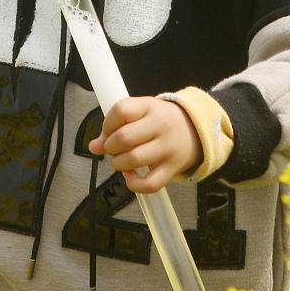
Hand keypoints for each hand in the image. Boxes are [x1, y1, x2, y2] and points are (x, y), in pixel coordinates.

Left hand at [88, 97, 202, 192]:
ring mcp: (167, 148)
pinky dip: (134, 183)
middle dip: (110, 146)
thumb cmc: (161, 120)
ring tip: (121, 160)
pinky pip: (150, 184)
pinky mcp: (172, 168)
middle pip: (123, 137)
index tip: (107, 132)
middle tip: (113, 148)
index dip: (107, 124)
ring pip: (134, 160)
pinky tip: (131, 175)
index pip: (120, 111)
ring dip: (118, 163)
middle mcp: (160, 125)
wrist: (195, 129)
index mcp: (149, 107)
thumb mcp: (141, 112)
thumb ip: (116, 124)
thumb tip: (94, 145)